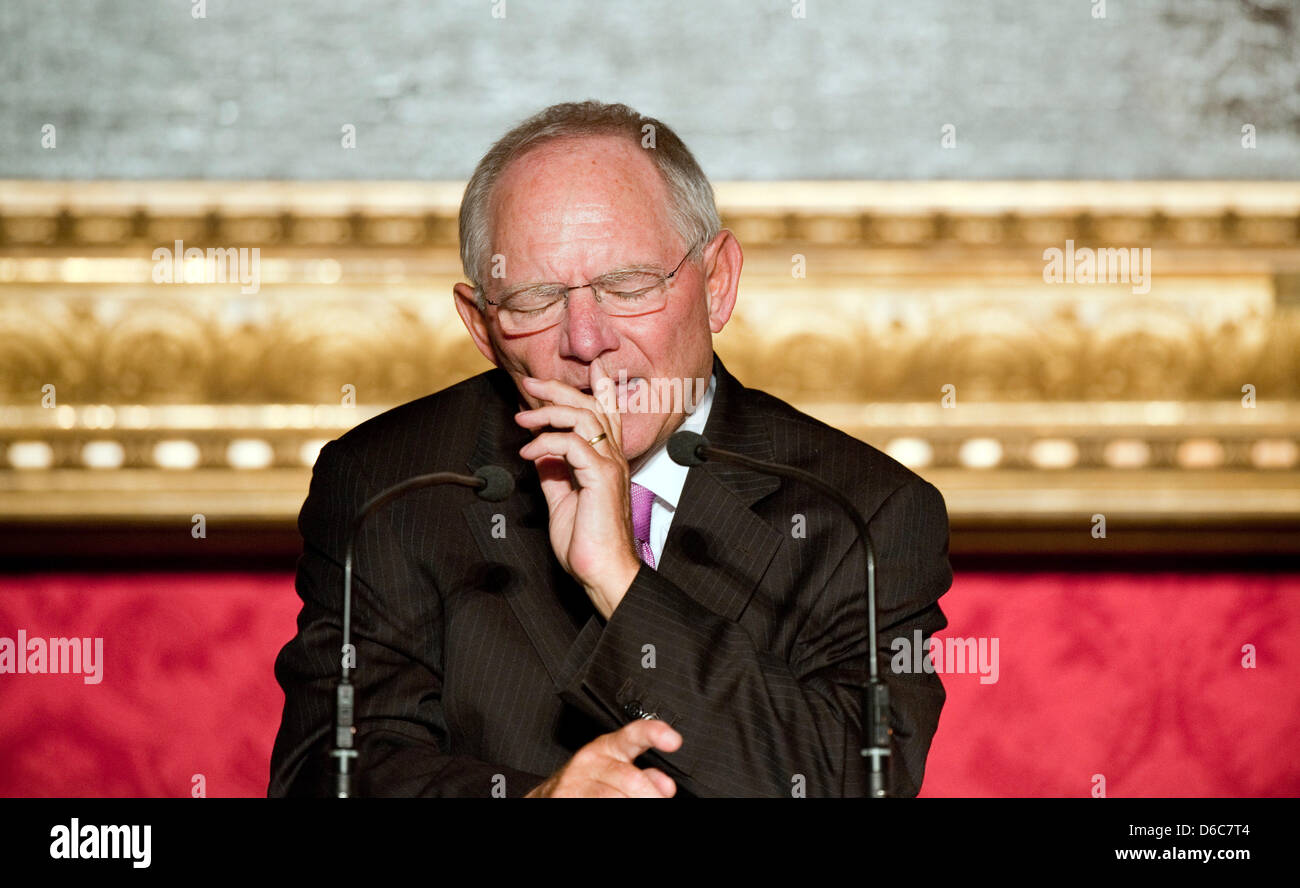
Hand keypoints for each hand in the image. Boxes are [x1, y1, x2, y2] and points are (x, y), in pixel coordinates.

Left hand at [515, 358, 641, 618]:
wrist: (601, 571)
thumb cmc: (586, 542)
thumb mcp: (562, 500)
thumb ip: (554, 473)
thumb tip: (540, 452)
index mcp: (606, 461)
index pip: (604, 413)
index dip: (590, 388)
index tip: (570, 374)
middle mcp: (613, 458)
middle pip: (591, 406)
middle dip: (559, 390)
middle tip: (530, 385)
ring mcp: (609, 466)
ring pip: (584, 417)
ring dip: (548, 413)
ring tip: (523, 419)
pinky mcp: (601, 478)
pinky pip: (573, 444)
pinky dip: (546, 442)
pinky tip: (529, 452)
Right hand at [525, 719, 681, 797]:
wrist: (549, 795)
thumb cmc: (590, 782)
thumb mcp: (616, 769)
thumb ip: (644, 774)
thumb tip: (666, 785)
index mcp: (609, 747)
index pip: (634, 735)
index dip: (654, 733)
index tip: (674, 741)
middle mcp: (592, 761)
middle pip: (631, 779)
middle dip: (650, 797)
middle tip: (659, 801)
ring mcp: (576, 783)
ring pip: (614, 798)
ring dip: (630, 804)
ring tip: (632, 803)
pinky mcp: (565, 798)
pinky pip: (596, 804)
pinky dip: (611, 807)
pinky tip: (615, 803)